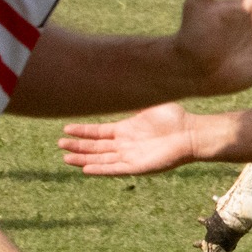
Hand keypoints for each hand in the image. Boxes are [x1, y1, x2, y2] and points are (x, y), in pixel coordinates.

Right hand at [59, 103, 199, 175]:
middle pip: (96, 147)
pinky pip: (114, 169)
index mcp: (127, 129)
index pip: (99, 132)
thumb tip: (121, 82)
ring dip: (84, 159)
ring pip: (101, 159)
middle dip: (78, 146)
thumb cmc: (175, 117)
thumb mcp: (149, 102)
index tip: (66, 129)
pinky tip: (85, 169)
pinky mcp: (138, 167)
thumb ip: (134, 97)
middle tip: (59, 145)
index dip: (83, 131)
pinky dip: (100, 169)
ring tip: (65, 158)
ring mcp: (131, 156)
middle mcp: (126, 144)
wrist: (191, 132)